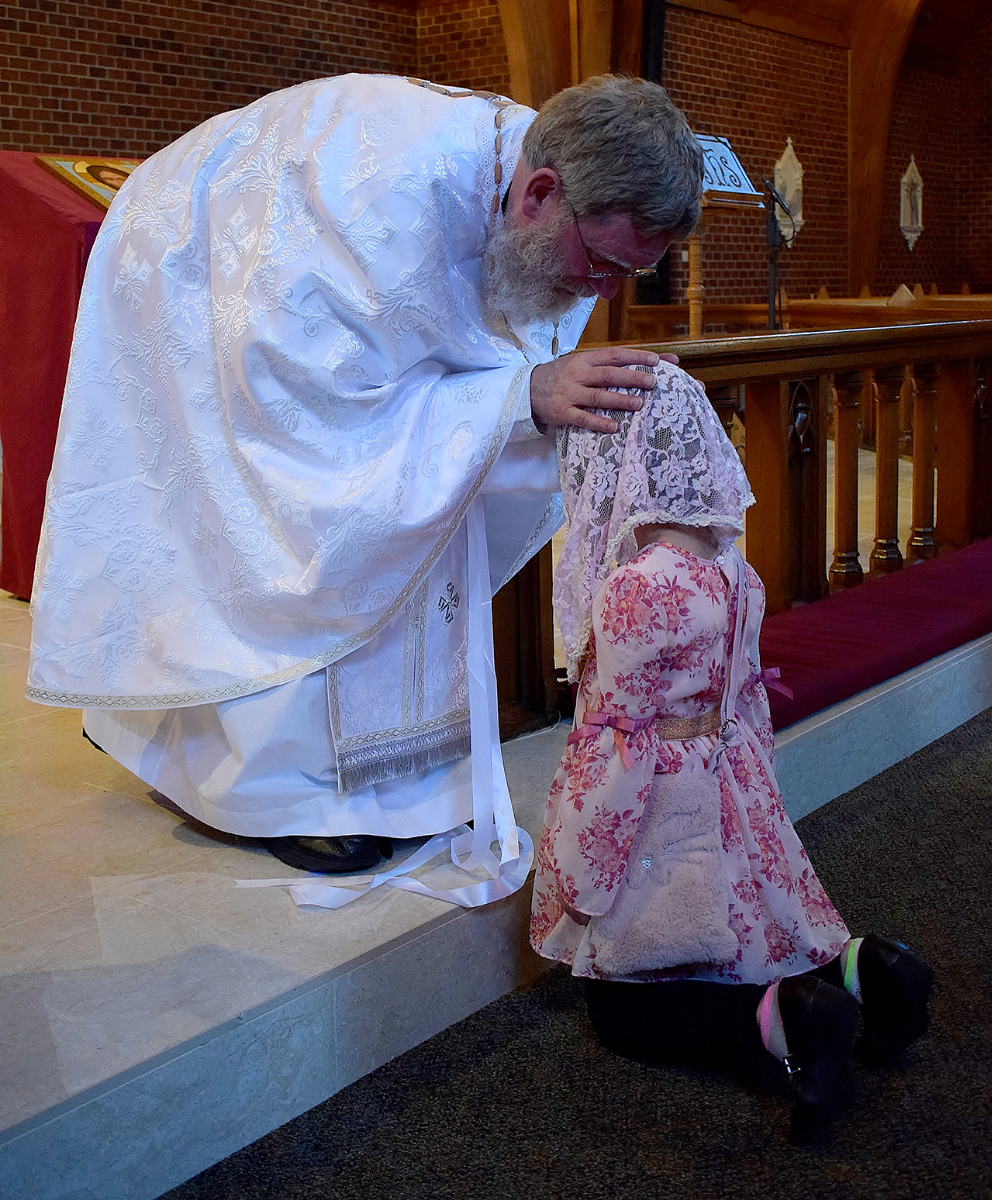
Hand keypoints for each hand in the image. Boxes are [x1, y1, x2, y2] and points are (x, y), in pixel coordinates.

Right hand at [530, 348, 664, 433]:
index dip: (636, 357)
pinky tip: (614, 427)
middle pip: (609, 374)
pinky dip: (599, 422)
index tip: (657, 361)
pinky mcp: (562, 412)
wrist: (525, 390)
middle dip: (633, 377)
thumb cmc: (558, 377)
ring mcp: (570, 394)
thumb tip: (633, 367)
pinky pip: (583, 418)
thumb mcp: (577, 364)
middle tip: (653, 383)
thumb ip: (601, 365)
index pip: (614, 355)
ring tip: (639, 404)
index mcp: (584, 360)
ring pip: (598, 396)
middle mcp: (578, 375)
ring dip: (620, 400)